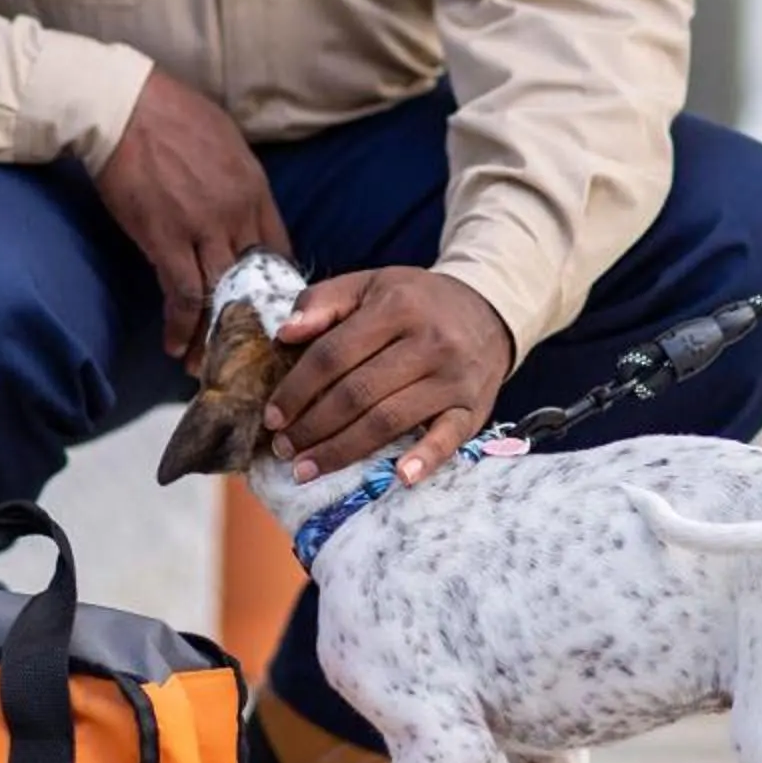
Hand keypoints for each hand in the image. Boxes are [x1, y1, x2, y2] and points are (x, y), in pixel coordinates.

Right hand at [93, 67, 292, 358]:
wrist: (125, 105)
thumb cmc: (170, 113)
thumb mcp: (226, 140)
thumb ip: (238, 179)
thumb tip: (239, 203)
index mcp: (255, 188)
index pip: (279, 250)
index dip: (274, 285)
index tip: (267, 309)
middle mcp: (238, 213)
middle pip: (256, 280)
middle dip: (252, 319)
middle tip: (247, 350)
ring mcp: (204, 229)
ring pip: (222, 294)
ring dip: (217, 332)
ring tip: (209, 362)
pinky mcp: (165, 240)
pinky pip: (183, 293)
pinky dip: (182, 324)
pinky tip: (176, 345)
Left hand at [263, 268, 515, 484]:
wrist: (488, 310)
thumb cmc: (416, 302)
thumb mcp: (369, 285)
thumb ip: (322, 302)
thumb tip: (284, 334)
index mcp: (396, 307)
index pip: (334, 354)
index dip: (297, 389)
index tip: (273, 416)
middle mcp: (429, 341)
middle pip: (357, 393)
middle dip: (313, 426)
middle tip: (284, 449)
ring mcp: (453, 378)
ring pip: (388, 420)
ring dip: (343, 450)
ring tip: (308, 468)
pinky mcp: (473, 408)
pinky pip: (448, 438)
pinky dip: (425, 459)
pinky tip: (399, 477)